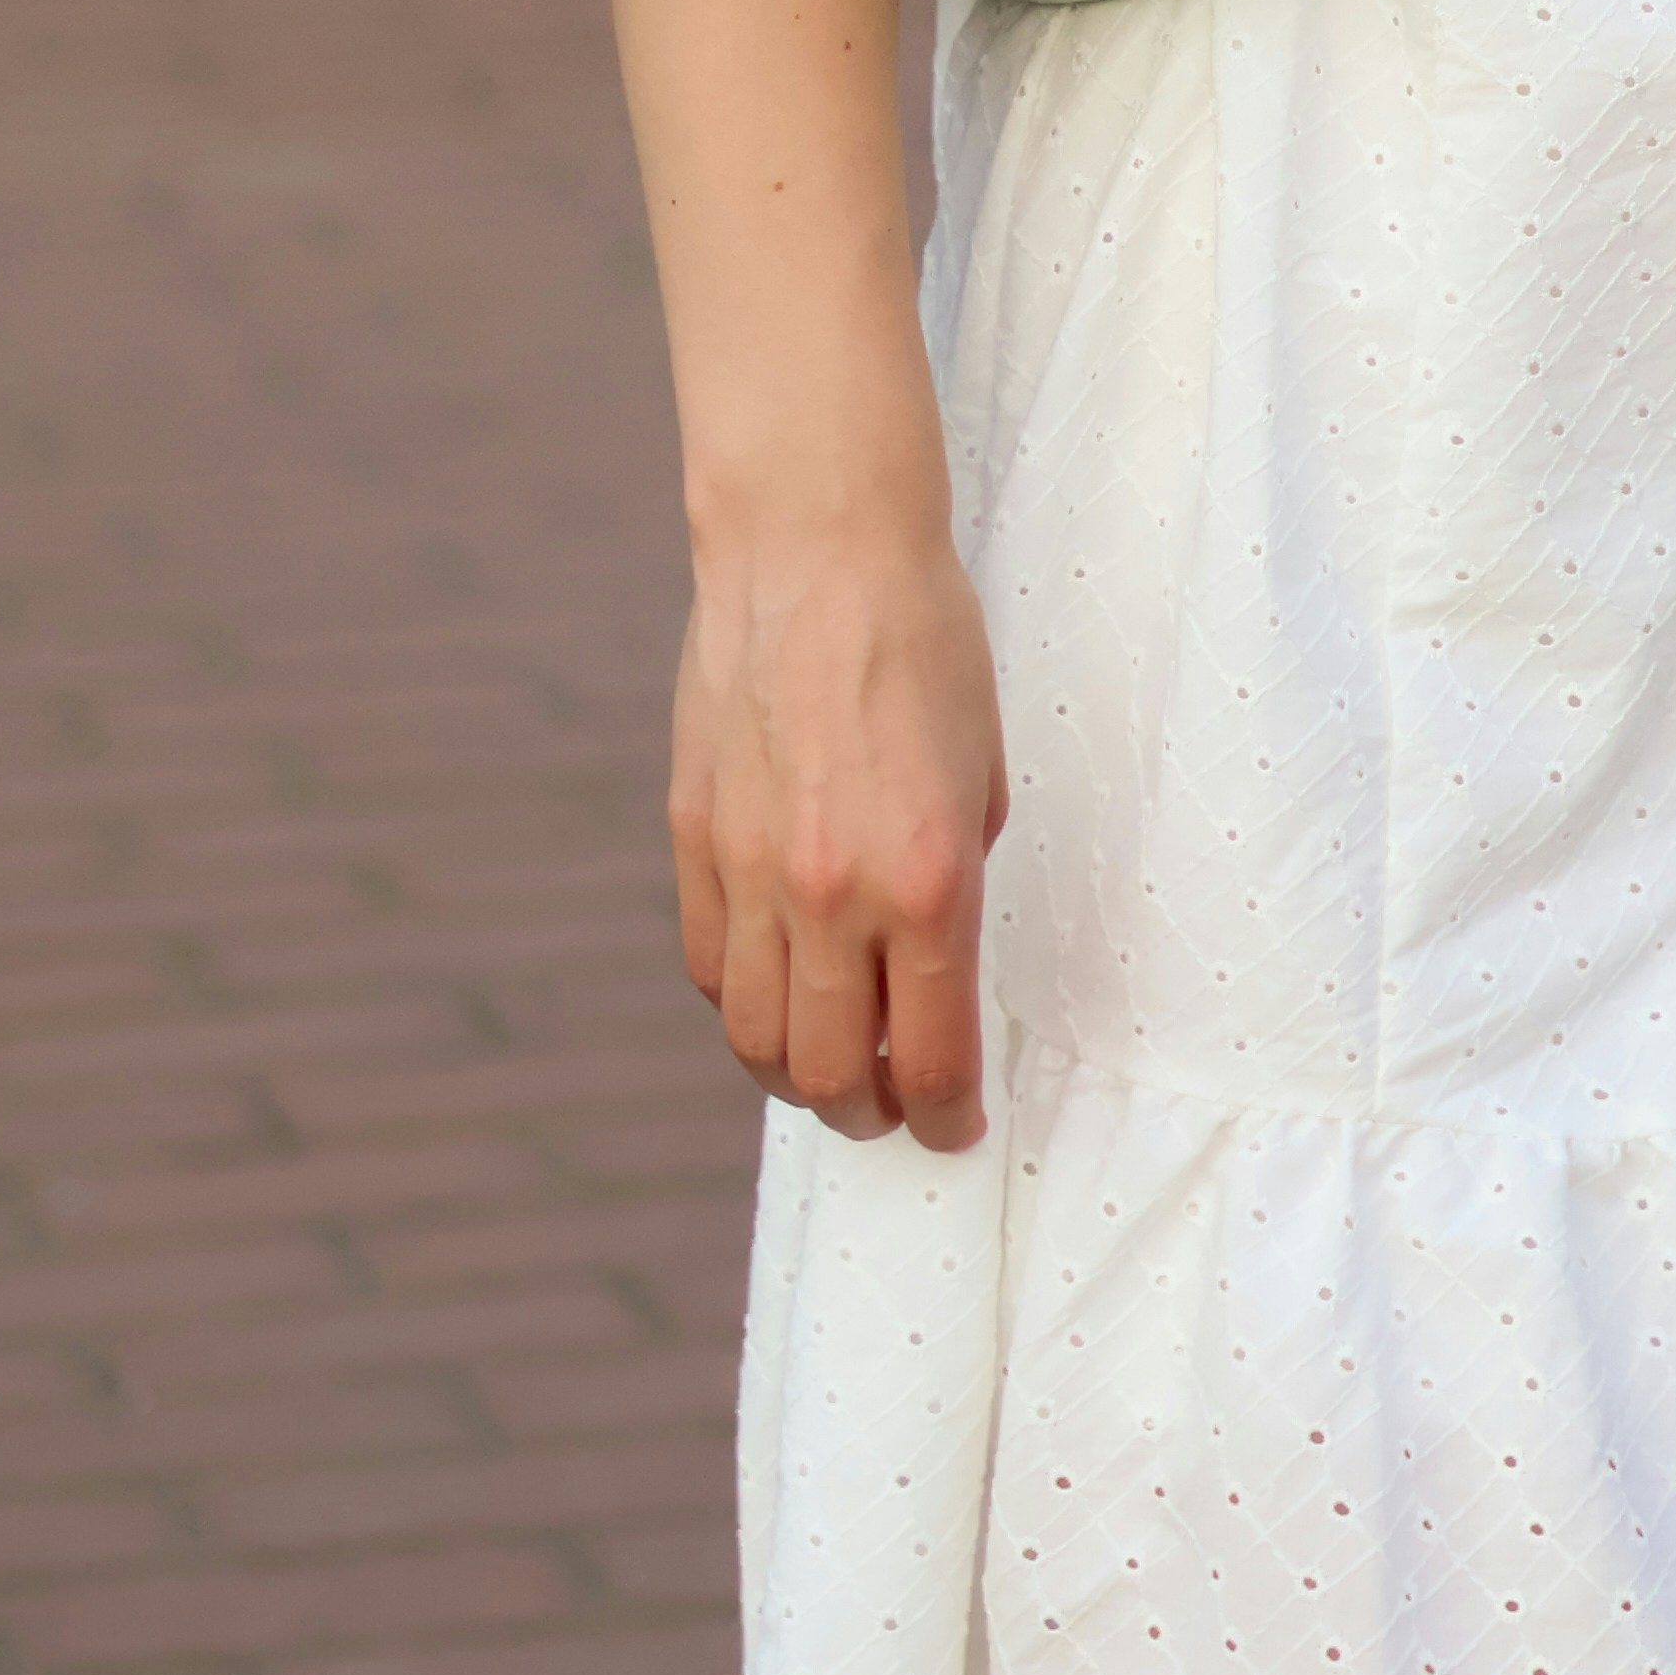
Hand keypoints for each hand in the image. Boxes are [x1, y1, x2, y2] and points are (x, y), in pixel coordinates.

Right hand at [667, 436, 1008, 1151]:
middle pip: (832, 1074)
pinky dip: (741, 1001)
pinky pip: (710, 965)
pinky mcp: (694, 838)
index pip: (929, 1059)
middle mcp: (832, 895)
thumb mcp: (981, 771)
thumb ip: (953, 875)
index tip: (957, 1128)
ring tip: (829, 1065)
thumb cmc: (922, 640)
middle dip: (870, 1113)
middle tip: (892, 1105)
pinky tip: (774, 986)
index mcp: (925, 881)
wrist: (818, 546)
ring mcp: (751, 872)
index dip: (947, 1118)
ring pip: (755, 1039)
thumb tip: (927, 954)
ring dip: (796, 1076)